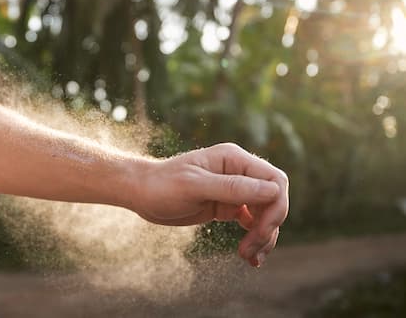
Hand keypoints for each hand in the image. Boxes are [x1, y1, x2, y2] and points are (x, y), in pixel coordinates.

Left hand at [131, 143, 288, 266]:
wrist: (141, 193)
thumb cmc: (162, 185)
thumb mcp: (194, 186)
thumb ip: (232, 188)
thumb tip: (273, 192)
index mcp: (234, 159)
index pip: (275, 181)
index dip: (276, 207)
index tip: (261, 231)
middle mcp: (239, 172)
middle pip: (274, 199)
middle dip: (268, 227)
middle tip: (251, 250)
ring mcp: (234, 190)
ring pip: (266, 214)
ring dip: (264, 237)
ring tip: (250, 258)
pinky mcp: (228, 206)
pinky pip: (252, 223)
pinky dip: (255, 239)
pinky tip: (250, 257)